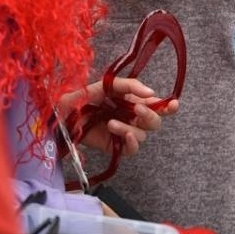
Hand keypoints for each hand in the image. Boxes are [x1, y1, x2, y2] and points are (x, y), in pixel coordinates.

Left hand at [58, 77, 178, 155]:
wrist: (61, 113)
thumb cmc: (82, 96)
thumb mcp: (107, 84)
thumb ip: (130, 86)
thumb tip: (151, 92)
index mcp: (131, 101)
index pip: (156, 104)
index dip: (168, 106)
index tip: (173, 104)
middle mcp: (130, 117)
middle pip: (154, 122)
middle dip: (150, 116)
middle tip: (137, 109)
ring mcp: (123, 132)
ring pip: (143, 135)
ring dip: (130, 128)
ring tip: (112, 122)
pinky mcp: (114, 146)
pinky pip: (132, 149)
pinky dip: (131, 142)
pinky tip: (122, 134)